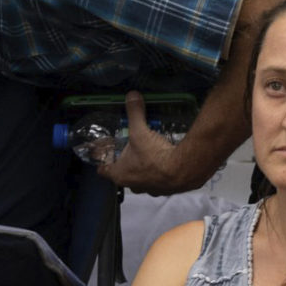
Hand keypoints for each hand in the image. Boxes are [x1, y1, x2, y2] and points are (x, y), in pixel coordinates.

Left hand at [99, 92, 222, 193]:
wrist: (182, 171)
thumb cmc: (154, 155)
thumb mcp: (140, 131)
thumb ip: (134, 113)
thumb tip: (131, 95)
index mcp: (120, 174)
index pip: (104, 171)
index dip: (103, 162)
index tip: (104, 154)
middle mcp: (133, 185)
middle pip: (123, 174)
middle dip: (125, 163)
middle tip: (129, 149)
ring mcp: (150, 189)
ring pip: (141, 178)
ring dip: (143, 168)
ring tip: (148, 153)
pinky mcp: (165, 189)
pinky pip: (158, 179)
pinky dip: (159, 171)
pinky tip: (165, 159)